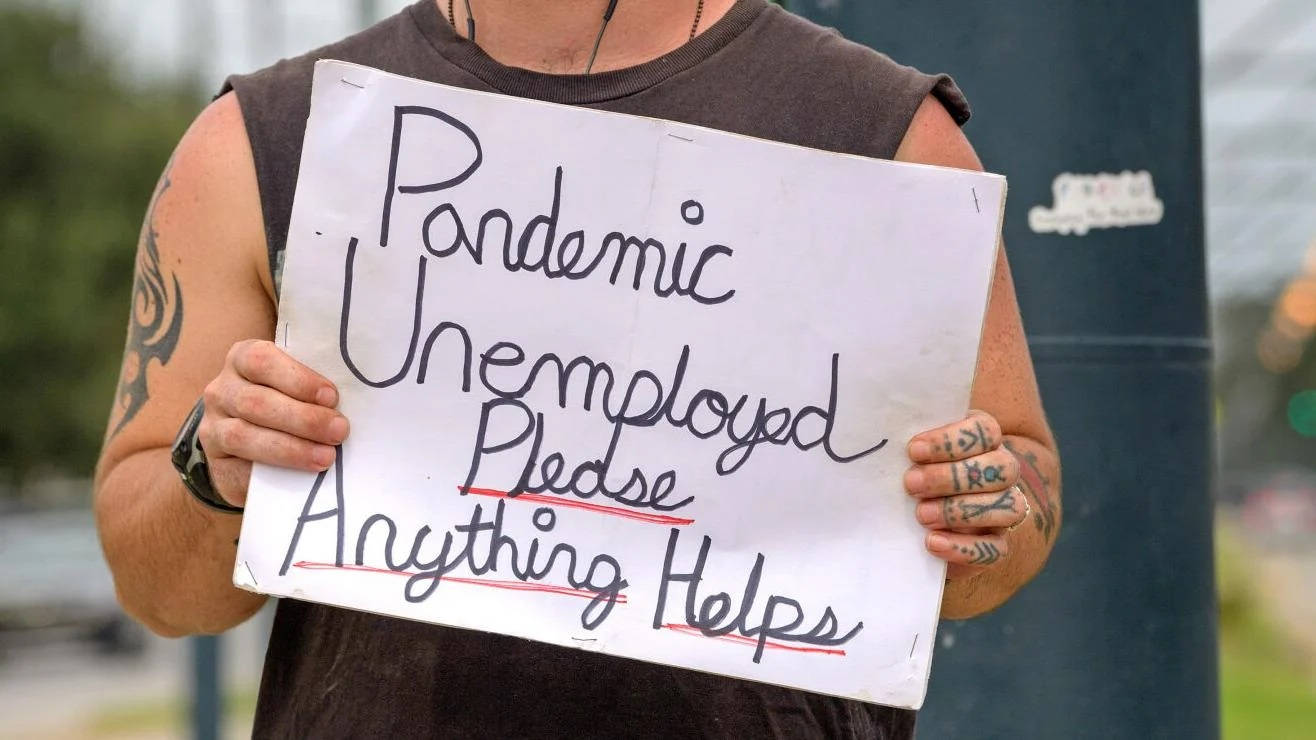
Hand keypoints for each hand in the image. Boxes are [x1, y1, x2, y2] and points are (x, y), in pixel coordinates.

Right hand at [198, 340, 348, 505]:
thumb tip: (353, 403)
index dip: (298, 379)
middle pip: (257, 402)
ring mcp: (213, 426)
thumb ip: (313, 390)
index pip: (262, 360)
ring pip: (244, 435)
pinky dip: (272, 471)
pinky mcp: (215, 461)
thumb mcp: (295, 388)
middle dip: (303, 418)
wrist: (249, 446)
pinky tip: (299, 477)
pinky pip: (238, 468)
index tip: (331, 397)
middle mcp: (222, 389)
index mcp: (243, 359)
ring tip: (326, 457)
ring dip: (290, 448)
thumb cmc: (286, 404)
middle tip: (339, 431)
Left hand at [904, 410, 1027, 579]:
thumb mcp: (913, 456)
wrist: (916, 520)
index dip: (951, 440)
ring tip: (921, 515)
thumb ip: (911, 447)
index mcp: (983, 441)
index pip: (985, 431)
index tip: (913, 451)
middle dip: (952, 477)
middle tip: (911, 484)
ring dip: (960, 511)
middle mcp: (1002, 472)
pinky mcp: (997, 542)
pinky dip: (963, 547)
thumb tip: (884, 439)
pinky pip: (995, 548)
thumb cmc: (914, 473)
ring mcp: (1005, 508)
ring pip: (1007, 507)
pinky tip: (932, 542)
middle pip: (1001, 467)